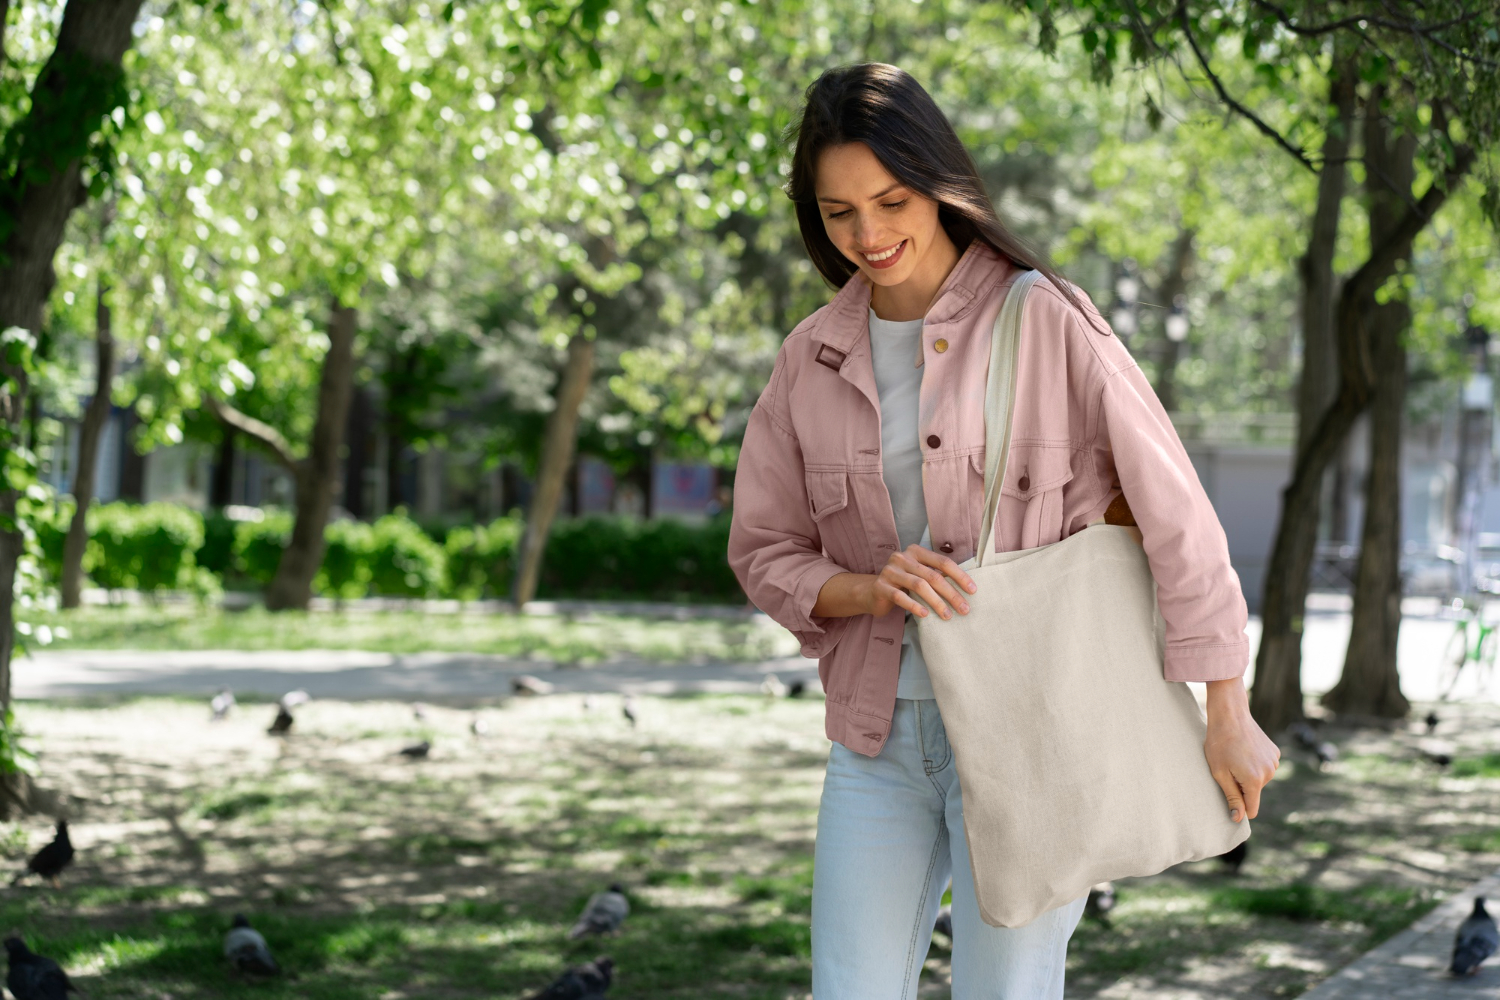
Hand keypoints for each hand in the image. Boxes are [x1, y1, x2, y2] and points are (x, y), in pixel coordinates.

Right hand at [866, 544, 975, 619]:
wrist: (871, 592)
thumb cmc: (902, 585)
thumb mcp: (919, 575)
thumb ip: (936, 576)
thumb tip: (965, 588)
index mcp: (916, 552)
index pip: (942, 562)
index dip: (959, 576)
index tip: (973, 590)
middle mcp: (902, 558)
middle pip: (933, 576)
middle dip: (951, 594)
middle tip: (964, 609)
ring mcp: (890, 571)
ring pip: (919, 586)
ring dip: (936, 602)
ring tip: (947, 616)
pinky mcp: (880, 587)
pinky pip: (900, 597)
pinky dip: (914, 606)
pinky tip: (925, 615)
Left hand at [1203, 678, 1279, 822]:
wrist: (1230, 715)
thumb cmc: (1219, 744)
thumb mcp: (1219, 773)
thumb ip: (1231, 797)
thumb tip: (1238, 818)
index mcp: (1254, 780)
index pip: (1252, 808)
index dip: (1240, 808)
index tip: (1229, 800)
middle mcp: (1269, 773)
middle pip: (1254, 792)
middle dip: (1241, 786)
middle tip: (1227, 768)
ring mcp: (1274, 761)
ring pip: (1260, 779)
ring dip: (1248, 774)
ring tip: (1235, 757)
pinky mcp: (1275, 752)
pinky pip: (1264, 767)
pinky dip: (1255, 763)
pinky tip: (1244, 750)